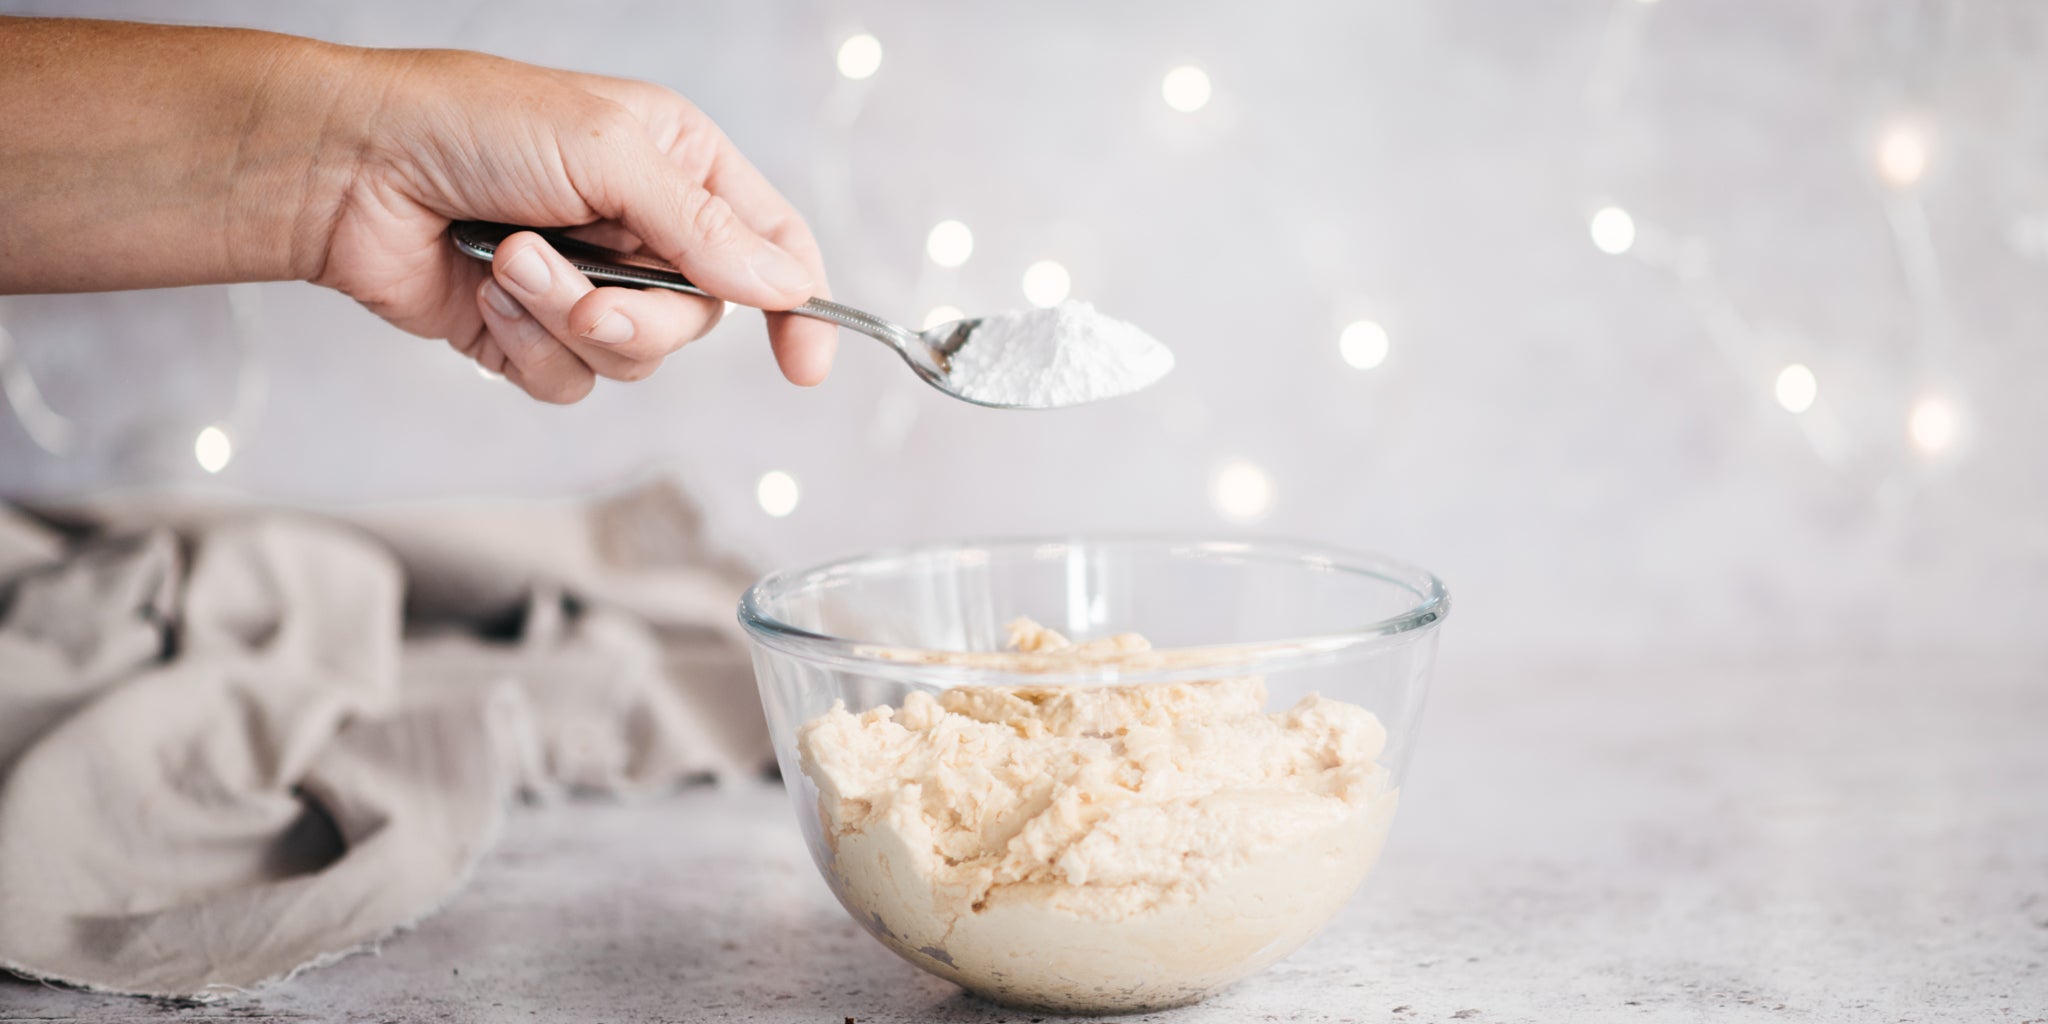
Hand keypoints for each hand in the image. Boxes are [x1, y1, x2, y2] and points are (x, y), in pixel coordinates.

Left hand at [311, 49, 834, 402]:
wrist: (346, 167)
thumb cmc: (469, 124)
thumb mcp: (609, 152)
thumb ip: (703, 228)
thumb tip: (784, 284)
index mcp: (677, 165)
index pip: (770, 245)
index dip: (795, 305)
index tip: (801, 365)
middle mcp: (639, 228)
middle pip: (701, 319)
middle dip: (641, 316)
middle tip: (588, 296)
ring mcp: (585, 284)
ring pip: (633, 357)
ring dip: (568, 320)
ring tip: (511, 264)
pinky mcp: (530, 333)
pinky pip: (569, 380)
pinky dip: (528, 347)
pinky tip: (486, 296)